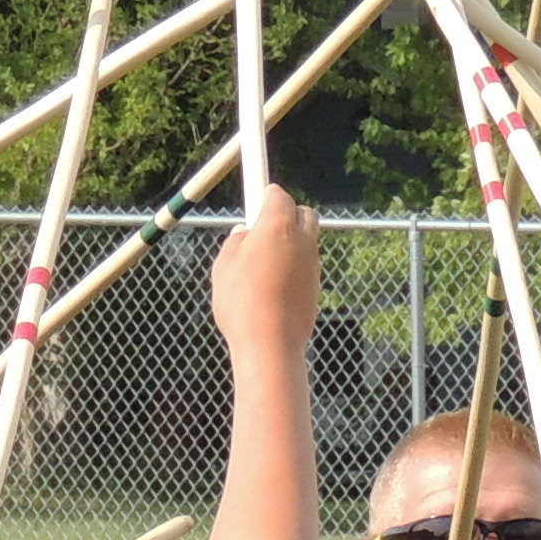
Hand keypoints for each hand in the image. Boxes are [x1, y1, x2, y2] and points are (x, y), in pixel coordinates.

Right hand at [210, 192, 320, 362]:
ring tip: (264, 263)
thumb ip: (234, 243)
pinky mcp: (316, 286)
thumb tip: (244, 234)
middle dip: (286, 214)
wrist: (270, 345)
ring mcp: (313, 263)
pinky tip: (274, 285)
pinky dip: (294, 266)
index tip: (259, 195)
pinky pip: (306, 265)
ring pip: (306, 240)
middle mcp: (302, 239)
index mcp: (277, 225)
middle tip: (262, 230)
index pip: (278, 194)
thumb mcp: (223, 267)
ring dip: (291, 242)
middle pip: (301, 213)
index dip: (266, 194)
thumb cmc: (242, 303)